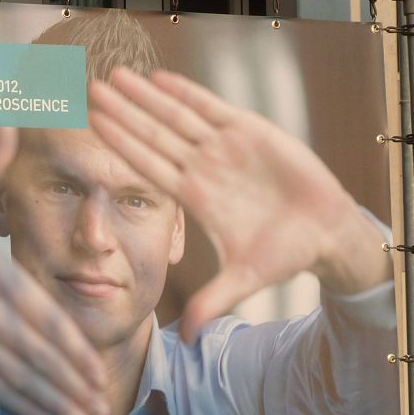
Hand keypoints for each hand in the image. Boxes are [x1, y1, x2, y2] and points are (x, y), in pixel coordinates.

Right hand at [0, 128, 108, 414]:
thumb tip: (14, 120)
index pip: (45, 317)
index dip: (73, 347)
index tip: (98, 367)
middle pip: (36, 353)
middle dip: (70, 381)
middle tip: (100, 404)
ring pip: (13, 374)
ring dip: (48, 397)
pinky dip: (10, 399)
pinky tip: (36, 413)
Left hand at [88, 68, 390, 341]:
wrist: (326, 233)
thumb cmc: (286, 253)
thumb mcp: (244, 279)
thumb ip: (212, 301)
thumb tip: (184, 337)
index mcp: (195, 195)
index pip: (146, 166)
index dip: (119, 146)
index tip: (90, 130)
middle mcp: (203, 166)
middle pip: (152, 135)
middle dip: (121, 114)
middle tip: (87, 91)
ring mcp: (224, 147)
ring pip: (175, 117)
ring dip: (145, 97)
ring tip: (114, 76)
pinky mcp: (250, 132)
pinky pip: (211, 109)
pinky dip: (186, 93)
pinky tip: (159, 79)